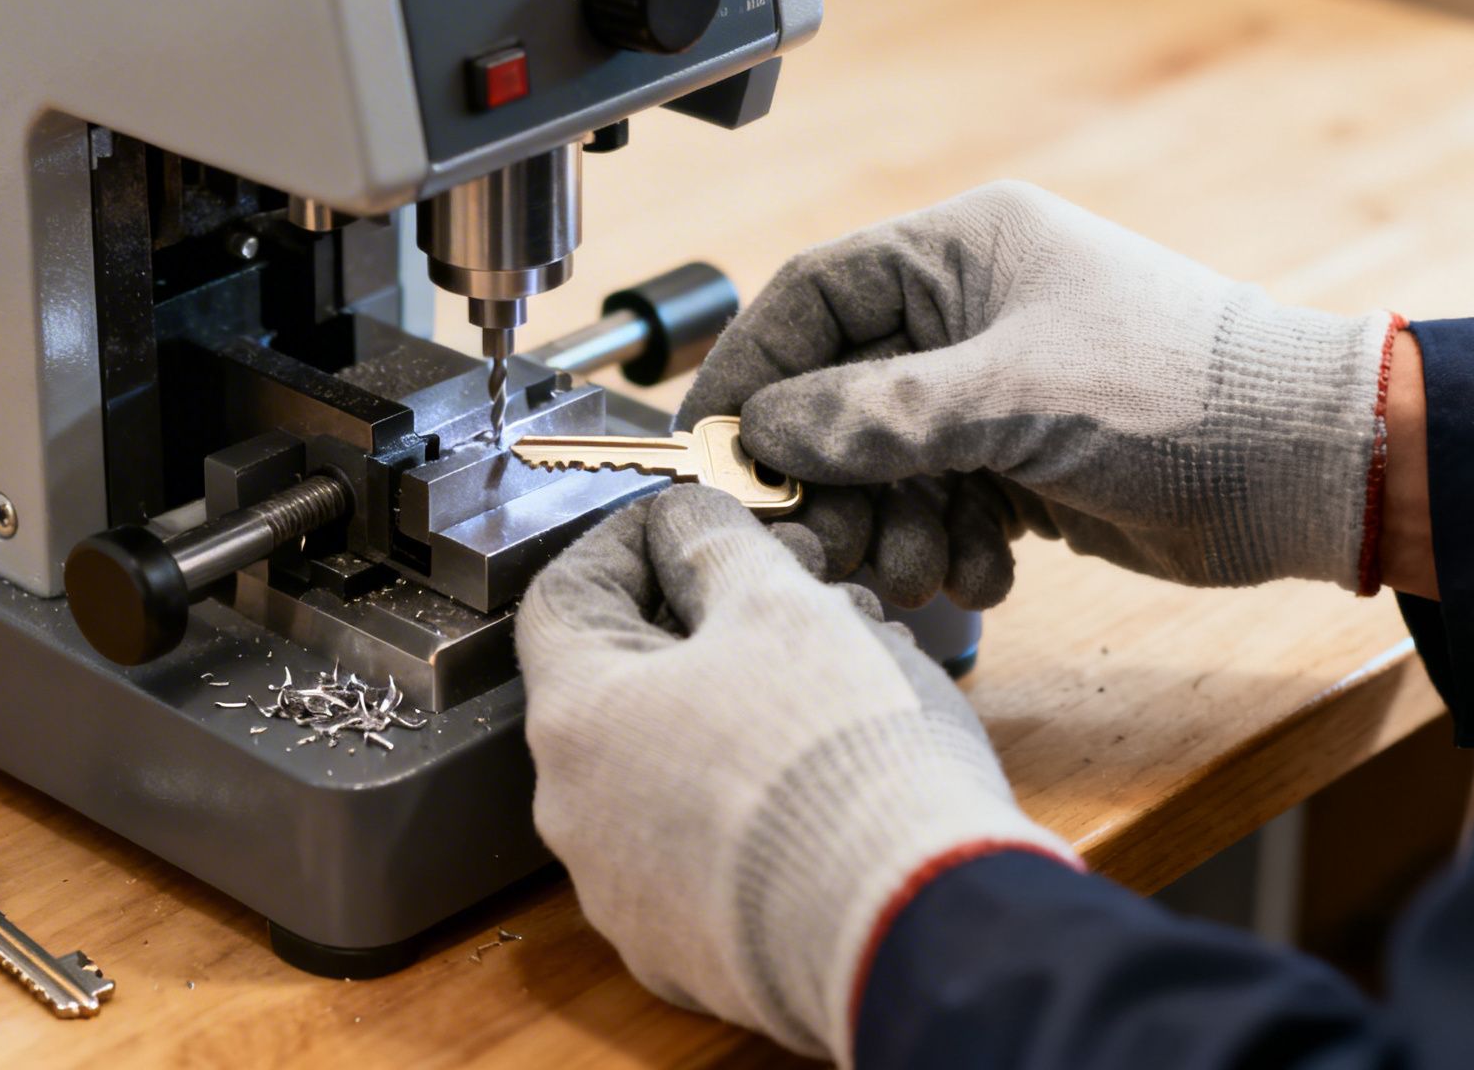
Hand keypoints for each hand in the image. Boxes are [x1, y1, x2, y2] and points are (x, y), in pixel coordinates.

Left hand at [517, 485, 1071, 1061]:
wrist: (908, 927)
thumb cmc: (837, 758)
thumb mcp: (780, 606)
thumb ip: (716, 546)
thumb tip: (687, 524)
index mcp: (576, 719)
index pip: (565, 596)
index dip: (628, 542)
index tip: (688, 522)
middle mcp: (577, 815)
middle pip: (623, 685)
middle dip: (707, 625)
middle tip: (787, 596)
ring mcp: (626, 893)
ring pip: (671, 766)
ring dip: (739, 708)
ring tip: (835, 679)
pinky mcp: (688, 950)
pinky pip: (706, 849)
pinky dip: (755, 798)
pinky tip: (832, 772)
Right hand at [679, 181, 1399, 599]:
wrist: (1310, 472)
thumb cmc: (1184, 396)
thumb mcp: (1018, 396)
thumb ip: (880, 414)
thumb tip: (764, 433)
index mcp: (962, 253)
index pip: (813, 297)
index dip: (753, 371)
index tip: (714, 449)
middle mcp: (966, 316)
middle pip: (834, 395)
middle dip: (829, 479)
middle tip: (823, 541)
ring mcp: (990, 392)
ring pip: (880, 465)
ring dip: (891, 527)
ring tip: (929, 564)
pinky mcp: (1016, 463)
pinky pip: (936, 507)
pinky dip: (949, 548)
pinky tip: (990, 571)